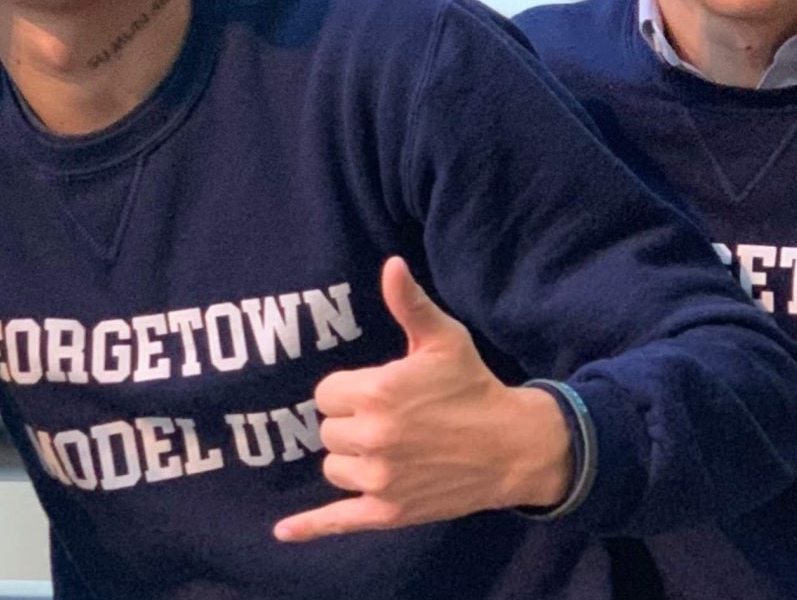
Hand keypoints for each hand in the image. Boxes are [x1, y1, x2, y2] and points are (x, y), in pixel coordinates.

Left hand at [273, 257, 571, 542]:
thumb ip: (409, 304)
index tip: (376, 392)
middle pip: (327, 431)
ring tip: (389, 449)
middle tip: (390, 421)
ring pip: (333, 468)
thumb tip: (391, 265)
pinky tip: (283, 531)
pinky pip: (337, 519)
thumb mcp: (443, 340)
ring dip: (351, 460)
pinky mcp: (388, 512)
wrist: (513, 446)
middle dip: (350, 424)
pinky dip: (310, 527)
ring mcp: (380, 479)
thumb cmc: (474, 386)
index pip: (326, 394)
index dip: (348, 392)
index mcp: (377, 392)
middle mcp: (373, 437)